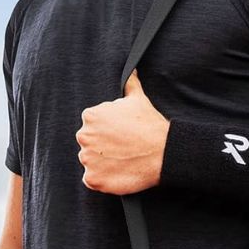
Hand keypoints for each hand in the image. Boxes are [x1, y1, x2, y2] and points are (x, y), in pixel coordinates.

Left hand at [76, 71, 169, 193]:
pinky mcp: (92, 179)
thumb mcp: (138, 98)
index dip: (108, 130)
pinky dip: (103, 178)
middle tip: (124, 148)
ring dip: (103, 162)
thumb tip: (131, 70)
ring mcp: (87, 159)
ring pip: (90, 160)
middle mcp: (84, 136)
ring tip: (123, 160)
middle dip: (103, 145)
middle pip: (89, 142)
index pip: (92, 125)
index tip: (122, 134)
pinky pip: (92, 179)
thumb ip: (129, 83)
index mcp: (90, 116)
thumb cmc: (150, 125)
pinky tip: (119, 171)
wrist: (164, 153)